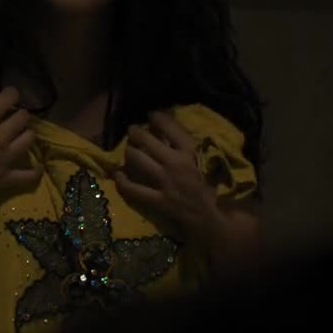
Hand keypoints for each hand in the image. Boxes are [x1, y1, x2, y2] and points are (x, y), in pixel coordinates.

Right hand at [0, 87, 38, 245]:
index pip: (6, 99)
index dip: (11, 94)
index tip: (10, 95)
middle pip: (23, 117)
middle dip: (20, 114)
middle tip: (13, 117)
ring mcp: (6, 158)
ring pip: (29, 139)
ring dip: (26, 134)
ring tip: (20, 135)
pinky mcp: (7, 178)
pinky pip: (29, 175)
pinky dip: (34, 171)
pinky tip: (37, 167)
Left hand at [115, 110, 236, 249]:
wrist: (214, 217)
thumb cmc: (215, 187)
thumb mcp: (207, 161)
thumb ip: (191, 146)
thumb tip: (175, 128)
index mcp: (191, 152)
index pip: (170, 127)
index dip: (157, 117)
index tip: (152, 115)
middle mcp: (175, 163)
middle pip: (145, 140)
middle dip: (135, 132)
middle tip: (133, 131)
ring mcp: (164, 182)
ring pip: (136, 159)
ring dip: (129, 152)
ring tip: (129, 150)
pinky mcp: (158, 200)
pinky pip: (132, 189)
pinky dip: (122, 181)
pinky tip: (118, 175)